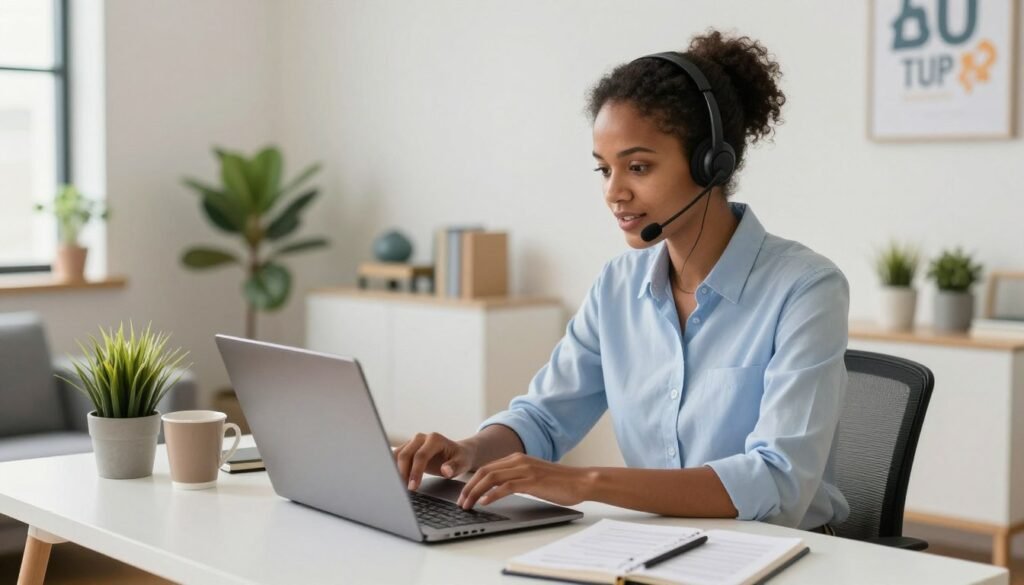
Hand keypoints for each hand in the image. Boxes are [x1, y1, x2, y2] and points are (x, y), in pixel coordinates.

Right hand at [395, 432, 476, 490]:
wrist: (457, 453)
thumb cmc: (460, 458)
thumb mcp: (462, 463)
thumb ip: (454, 467)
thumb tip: (445, 470)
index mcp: (434, 439)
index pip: (420, 456)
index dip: (415, 472)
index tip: (413, 487)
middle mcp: (421, 438)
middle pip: (405, 454)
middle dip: (403, 473)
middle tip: (404, 490)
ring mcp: (412, 442)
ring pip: (397, 455)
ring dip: (396, 471)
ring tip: (399, 487)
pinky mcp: (407, 448)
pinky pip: (396, 457)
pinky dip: (394, 469)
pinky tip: (396, 481)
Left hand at [457, 453, 592, 509]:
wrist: (581, 481)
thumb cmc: (559, 483)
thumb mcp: (533, 477)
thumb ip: (517, 479)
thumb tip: (499, 491)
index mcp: (518, 458)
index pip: (487, 468)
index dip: (471, 481)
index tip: (463, 494)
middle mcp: (519, 461)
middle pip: (484, 472)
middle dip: (468, 487)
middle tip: (460, 502)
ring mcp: (525, 470)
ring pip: (491, 478)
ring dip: (475, 492)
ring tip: (467, 504)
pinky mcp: (532, 481)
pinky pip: (506, 486)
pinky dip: (492, 494)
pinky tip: (484, 502)